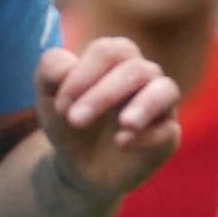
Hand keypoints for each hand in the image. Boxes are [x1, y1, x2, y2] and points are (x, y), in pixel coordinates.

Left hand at [37, 36, 178, 199]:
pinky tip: (122, 143)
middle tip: (75, 120)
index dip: (84, 74)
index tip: (60, 106)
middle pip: (135, 70)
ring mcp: (160, 104)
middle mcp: (143, 75)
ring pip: (166, 89)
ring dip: (145, 105)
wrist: (80, 165)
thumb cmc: (69, 121)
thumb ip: (51, 70)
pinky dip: (147, 135)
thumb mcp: (50, 96)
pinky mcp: (168, 135)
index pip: (108, 52)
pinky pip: (167, 129)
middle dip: (104, 94)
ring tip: (125, 123)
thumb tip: (67, 65)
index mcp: (115, 58)